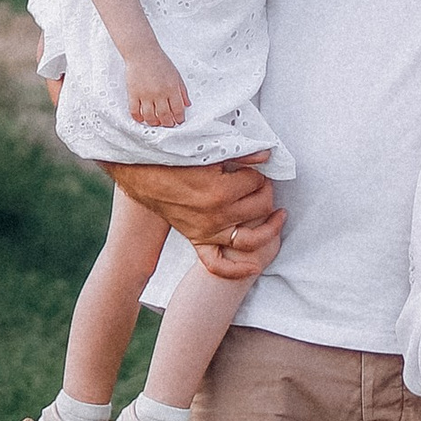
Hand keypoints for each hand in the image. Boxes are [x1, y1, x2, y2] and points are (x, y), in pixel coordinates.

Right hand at [99, 157, 283, 281]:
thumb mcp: (206, 151)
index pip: (257, 181)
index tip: (253, 165)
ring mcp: (207, 231)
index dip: (258, 171)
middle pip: (260, 206)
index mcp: (220, 191)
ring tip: (279, 216)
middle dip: (266, 190)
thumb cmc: (173, 158)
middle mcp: (217, 216)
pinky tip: (254, 266)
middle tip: (261, 180)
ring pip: (251, 239)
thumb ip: (240, 152)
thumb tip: (267, 154)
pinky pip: (218, 264)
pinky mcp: (197, 239)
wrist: (142, 173)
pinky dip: (237, 269)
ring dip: (270, 228)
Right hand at [123, 46, 189, 129]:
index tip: (178, 121)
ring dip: (154, 123)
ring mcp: (145, 94)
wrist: (142, 52)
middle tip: (168, 124)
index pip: (178, 110)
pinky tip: (142, 118)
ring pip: (150, 117)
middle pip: (165, 116)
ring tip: (156, 122)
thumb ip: (182, 91)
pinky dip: (138, 118)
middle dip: (168, 123)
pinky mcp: (133, 94)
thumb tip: (187, 104)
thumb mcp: (176, 75)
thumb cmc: (159, 61)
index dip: (179, 118)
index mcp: (172, 88)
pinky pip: (135, 111)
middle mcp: (159, 93)